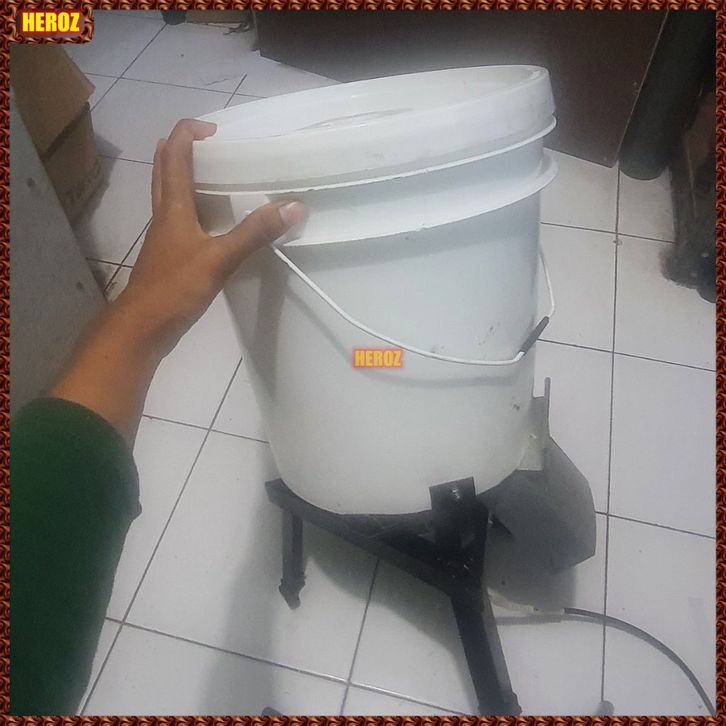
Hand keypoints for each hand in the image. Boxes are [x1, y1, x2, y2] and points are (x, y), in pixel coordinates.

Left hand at [116, 118, 305, 356]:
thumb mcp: (220, 259)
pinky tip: (210, 221)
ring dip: (183, 175)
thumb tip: (292, 206)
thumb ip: (255, 233)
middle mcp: (163, 214)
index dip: (190, 133)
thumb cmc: (175, 287)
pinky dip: (190, 206)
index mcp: (173, 206)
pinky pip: (177, 218)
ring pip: (167, 193)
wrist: (142, 326)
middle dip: (181, 148)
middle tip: (211, 145)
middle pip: (164, 169)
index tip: (216, 130)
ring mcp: (163, 236)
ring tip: (211, 174)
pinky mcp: (167, 255)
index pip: (175, 154)